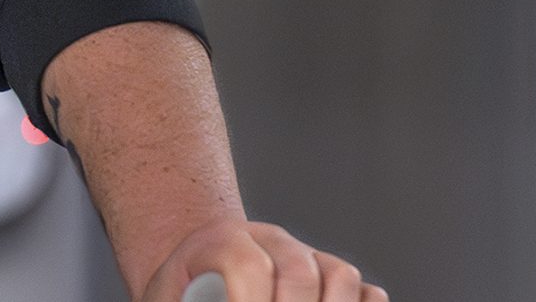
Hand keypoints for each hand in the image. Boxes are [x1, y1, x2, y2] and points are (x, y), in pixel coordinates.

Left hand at [140, 220, 381, 301]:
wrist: (196, 281)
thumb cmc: (179, 295)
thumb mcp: (168, 295)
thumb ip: (184, 297)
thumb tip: (204, 298)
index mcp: (219, 240)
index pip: (246, 263)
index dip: (248, 300)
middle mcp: (269, 239)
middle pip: (299, 272)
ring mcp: (307, 255)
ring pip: (340, 278)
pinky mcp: (333, 280)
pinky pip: (367, 293)